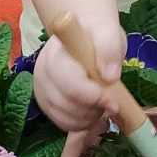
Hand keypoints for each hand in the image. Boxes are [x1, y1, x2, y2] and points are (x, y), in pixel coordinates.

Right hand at [31, 16, 125, 132]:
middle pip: (66, 105)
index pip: (70, 85)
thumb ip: (109, 49)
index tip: (114, 103)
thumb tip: (110, 76)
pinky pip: (62, 123)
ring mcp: (41, 89)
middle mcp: (42, 73)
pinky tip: (92, 111)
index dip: (93, 97)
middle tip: (110, 101)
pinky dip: (80, 124)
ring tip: (101, 104)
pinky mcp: (46, 103)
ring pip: (64, 118)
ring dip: (88, 118)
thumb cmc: (96, 33)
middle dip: (93, 109)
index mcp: (55, 54)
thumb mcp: (108, 32)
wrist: (84, 33)